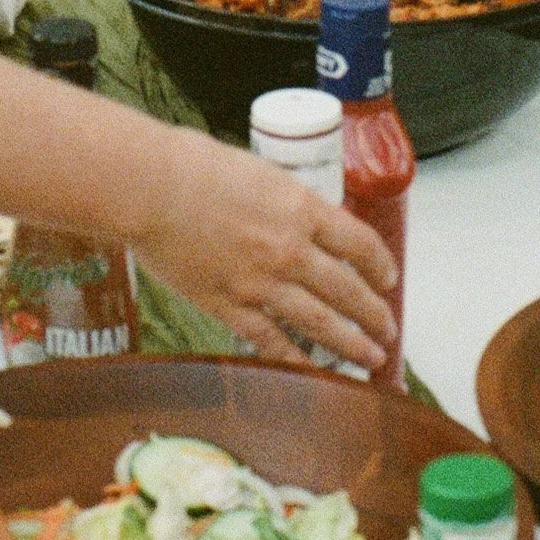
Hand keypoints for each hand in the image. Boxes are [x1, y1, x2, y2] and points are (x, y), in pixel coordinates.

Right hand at [131, 137, 396, 374]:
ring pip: (321, 323)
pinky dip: (297, 360)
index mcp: (300, 208)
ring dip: (351, 345)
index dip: (380, 265)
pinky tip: (314, 374)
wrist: (150, 188)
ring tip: (371, 360)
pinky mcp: (230, 307)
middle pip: (348, 289)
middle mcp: (290, 249)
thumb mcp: (257, 170)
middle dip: (374, 315)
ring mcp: (261, 283)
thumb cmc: (194, 165)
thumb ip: (282, 200)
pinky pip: (273, 342)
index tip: (389, 278)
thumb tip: (294, 213)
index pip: (359, 242)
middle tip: (389, 332)